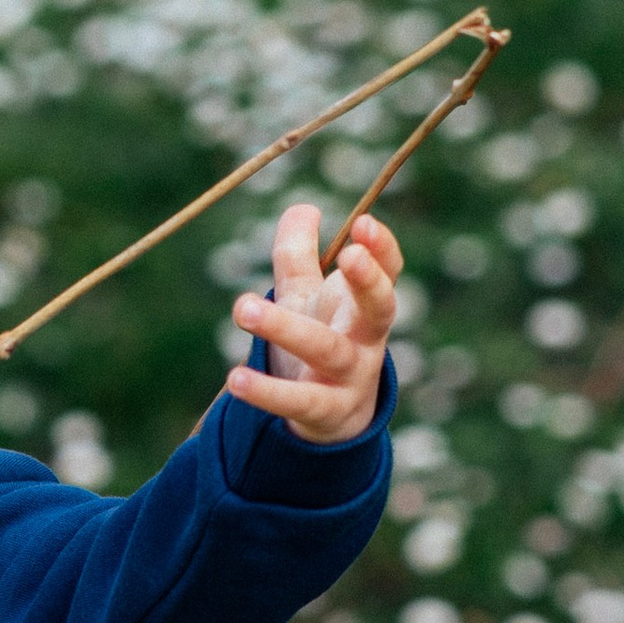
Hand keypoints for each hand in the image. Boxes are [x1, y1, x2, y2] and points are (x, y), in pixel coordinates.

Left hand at [224, 204, 400, 445]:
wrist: (332, 415)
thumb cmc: (320, 339)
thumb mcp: (306, 295)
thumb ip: (299, 253)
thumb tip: (304, 207)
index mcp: (364, 306)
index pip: (388, 273)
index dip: (382, 249)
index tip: (363, 222)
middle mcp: (367, 340)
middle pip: (379, 309)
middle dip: (368, 281)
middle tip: (349, 254)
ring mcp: (350, 377)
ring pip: (326, 351)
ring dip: (286, 329)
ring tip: (242, 307)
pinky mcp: (324, 411)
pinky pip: (297, 401)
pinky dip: (267, 392)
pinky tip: (235, 378)